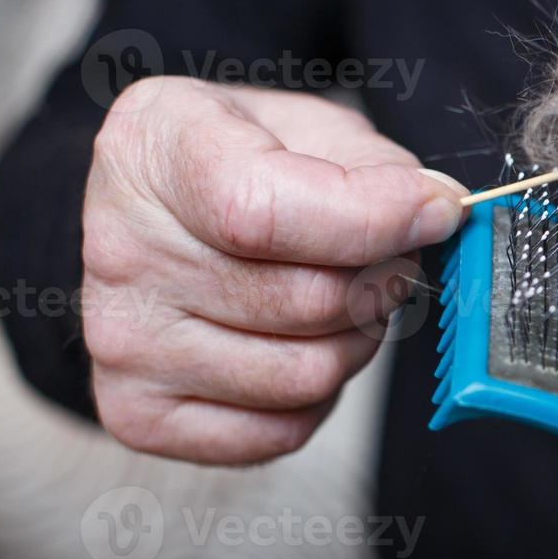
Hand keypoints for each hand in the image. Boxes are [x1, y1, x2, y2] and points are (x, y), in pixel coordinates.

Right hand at [82, 77, 467, 463]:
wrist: (165, 220)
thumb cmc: (245, 165)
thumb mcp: (309, 128)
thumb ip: (376, 166)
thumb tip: (434, 214)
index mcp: (152, 152)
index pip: (264, 212)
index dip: (375, 220)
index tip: (436, 212)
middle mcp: (121, 249)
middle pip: (308, 301)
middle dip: (381, 281)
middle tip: (385, 257)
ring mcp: (122, 341)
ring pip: (307, 374)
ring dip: (358, 340)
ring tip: (344, 299)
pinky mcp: (139, 414)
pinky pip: (282, 430)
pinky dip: (321, 396)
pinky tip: (302, 344)